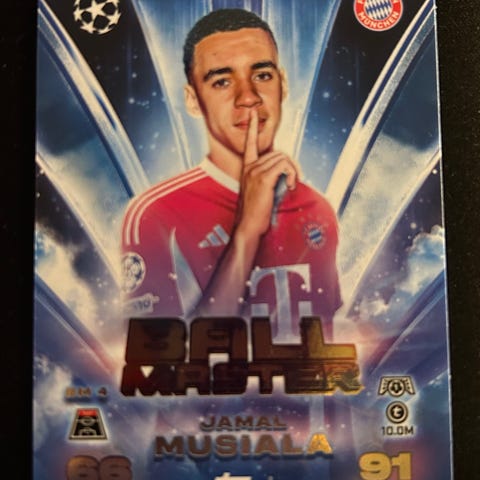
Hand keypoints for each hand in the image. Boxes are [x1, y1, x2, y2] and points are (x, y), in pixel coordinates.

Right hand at [236, 109, 297, 236]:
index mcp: (247, 168)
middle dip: (291, 165)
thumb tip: (285, 172)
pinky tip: (291, 186)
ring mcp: (255, 172)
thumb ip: (268, 177)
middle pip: (278, 153)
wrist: (248, 226)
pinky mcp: (263, 178)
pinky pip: (284, 166)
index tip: (252, 113)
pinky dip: (292, 174)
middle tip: (294, 180)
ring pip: (282, 158)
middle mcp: (250, 167)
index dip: (252, 127)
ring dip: (293, 171)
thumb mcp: (260, 191)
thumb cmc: (255, 212)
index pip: (249, 143)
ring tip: (291, 186)